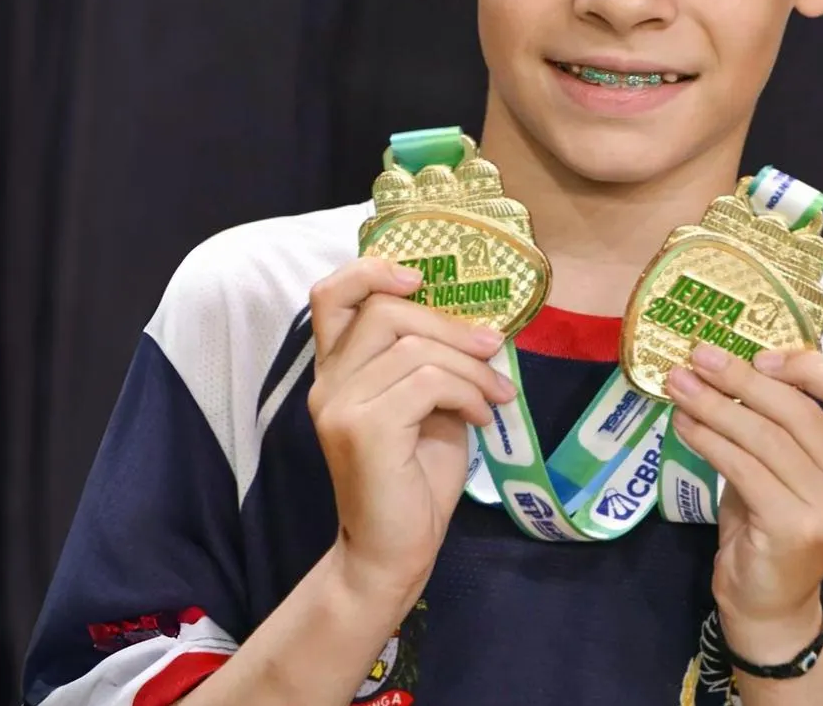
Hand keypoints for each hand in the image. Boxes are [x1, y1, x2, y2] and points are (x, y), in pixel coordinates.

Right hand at [306, 257, 514, 601]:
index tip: (420, 279)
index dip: (372, 271)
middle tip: (494, 349)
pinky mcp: (363, 429)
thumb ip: (430, 362)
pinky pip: (428, 381)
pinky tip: (481, 418)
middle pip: (385, 310)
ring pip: (415, 347)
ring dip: (470, 366)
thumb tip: (480, 325)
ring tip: (495, 396)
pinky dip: (466, 392)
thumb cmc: (414, 478)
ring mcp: (340, 405)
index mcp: (336, 370)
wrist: (393, 551)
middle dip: (451, 324)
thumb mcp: (426, 406)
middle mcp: (327, 382)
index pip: (330, 295)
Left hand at [666, 345, 822, 661]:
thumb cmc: (773, 525)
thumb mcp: (784, 469)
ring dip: (715, 405)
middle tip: (698, 357)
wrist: (768, 604)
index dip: (807, 367)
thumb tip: (726, 365)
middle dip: (742, 378)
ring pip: (766, 437)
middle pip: (799, 412)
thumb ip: (776, 425)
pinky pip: (744, 467)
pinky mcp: (795, 528)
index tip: (759, 355)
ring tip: (679, 385)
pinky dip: (708, 439)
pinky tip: (683, 425)